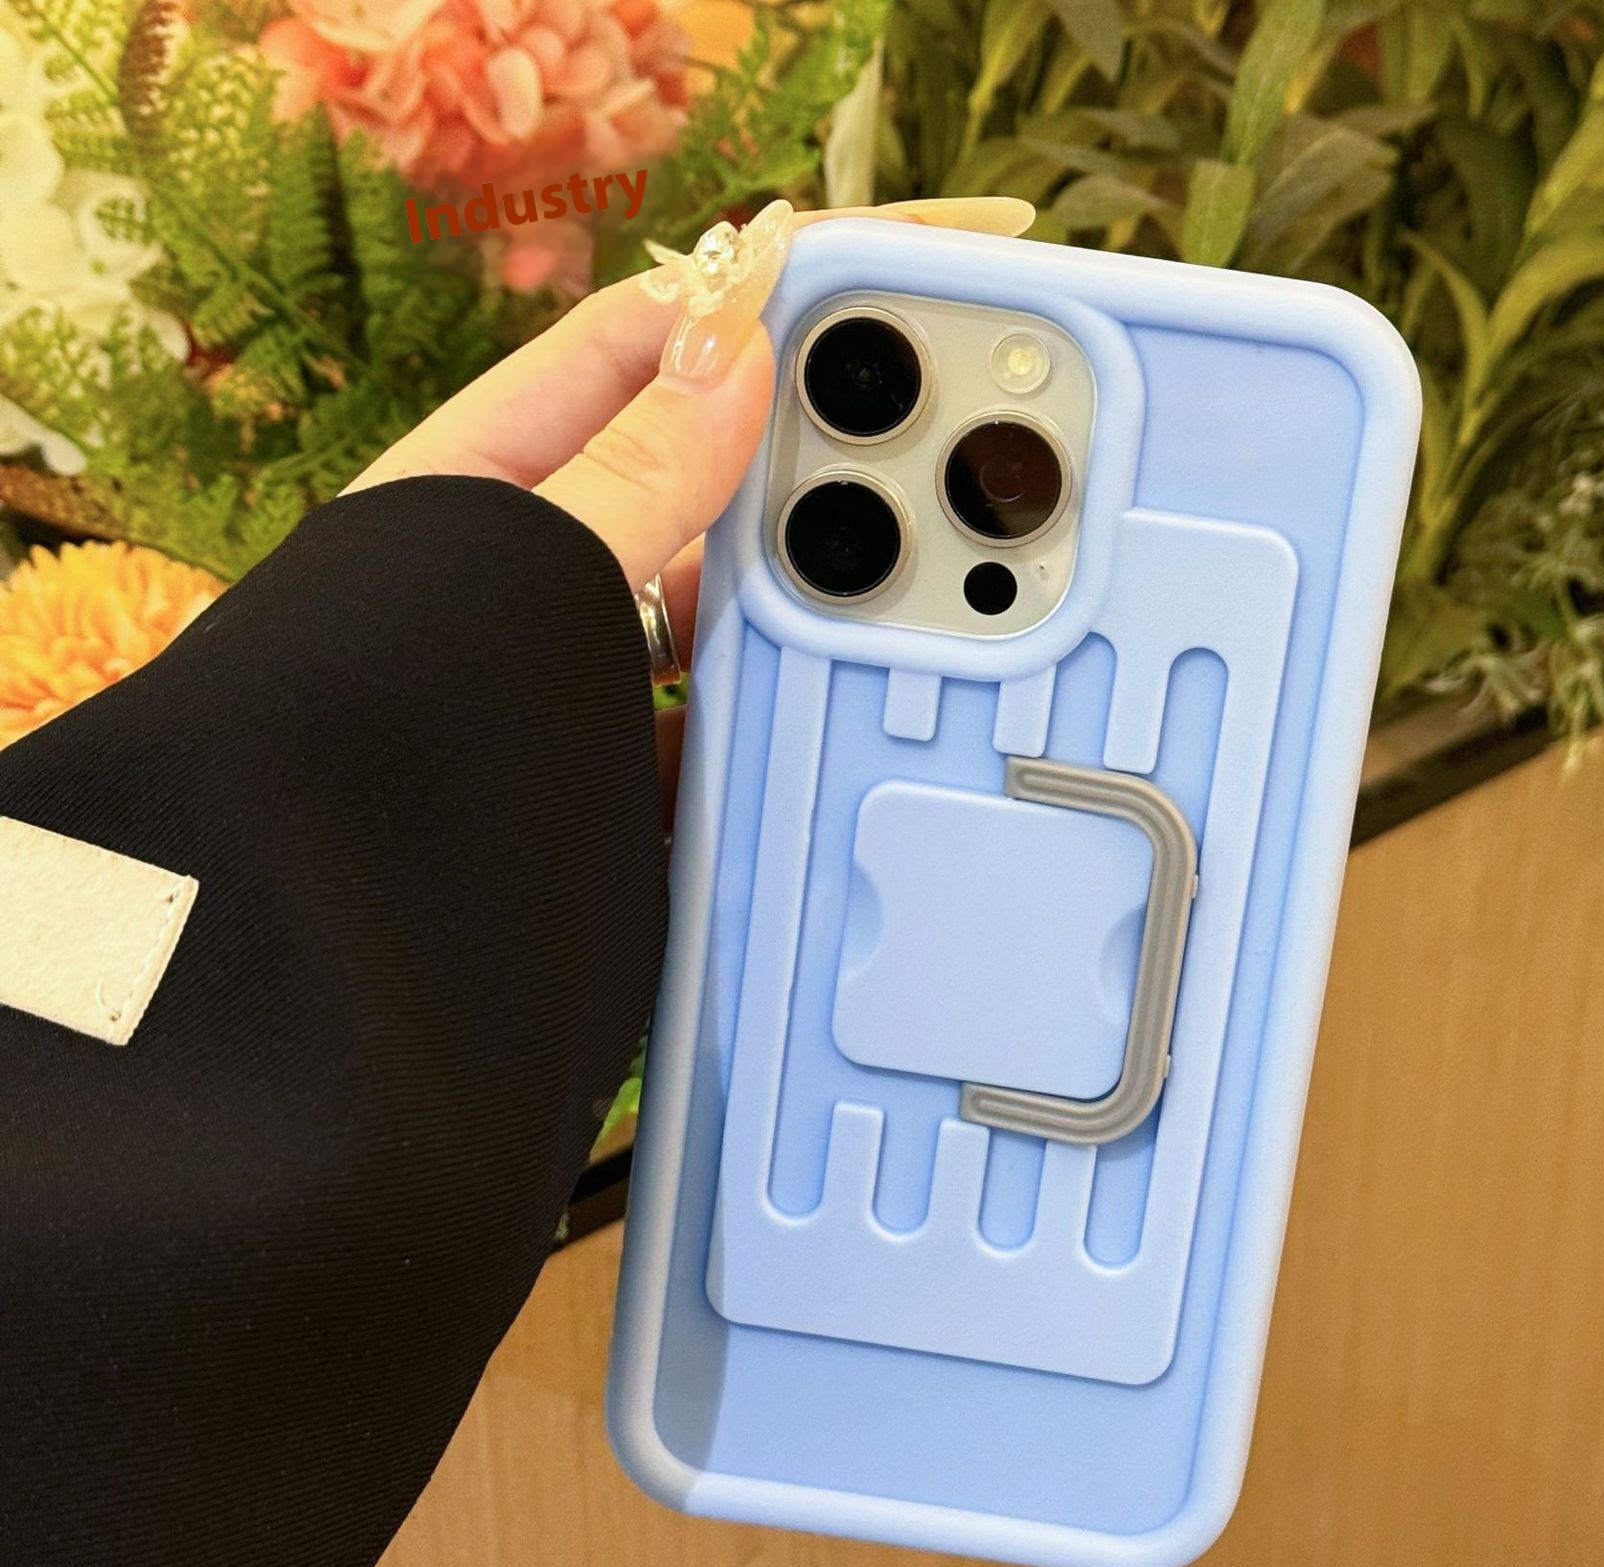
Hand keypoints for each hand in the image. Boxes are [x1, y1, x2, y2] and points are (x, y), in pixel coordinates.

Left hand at [344, 197, 1033, 814]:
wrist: (353, 934)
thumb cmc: (381, 730)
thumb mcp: (524, 568)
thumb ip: (636, 470)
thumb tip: (738, 347)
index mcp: (488, 486)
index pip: (641, 348)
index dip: (753, 298)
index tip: (873, 278)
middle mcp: (537, 576)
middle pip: (695, 486)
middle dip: (800, 467)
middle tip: (933, 452)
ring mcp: (578, 685)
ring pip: (715, 620)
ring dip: (797, 614)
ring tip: (909, 595)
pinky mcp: (611, 785)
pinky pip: (714, 736)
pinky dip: (771, 735)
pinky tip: (831, 728)